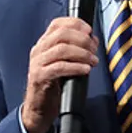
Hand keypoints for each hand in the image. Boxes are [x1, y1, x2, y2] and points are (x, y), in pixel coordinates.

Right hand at [21, 17, 98, 132]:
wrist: (39, 108)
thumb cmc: (53, 85)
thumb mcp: (63, 63)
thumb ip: (74, 51)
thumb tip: (92, 41)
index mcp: (43, 44)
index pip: (57, 24)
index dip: (75, 24)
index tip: (90, 31)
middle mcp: (38, 50)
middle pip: (61, 34)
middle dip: (82, 40)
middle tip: (94, 49)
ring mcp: (37, 63)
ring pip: (61, 49)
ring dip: (82, 53)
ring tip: (93, 60)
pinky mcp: (39, 77)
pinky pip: (59, 67)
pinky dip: (75, 67)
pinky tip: (85, 70)